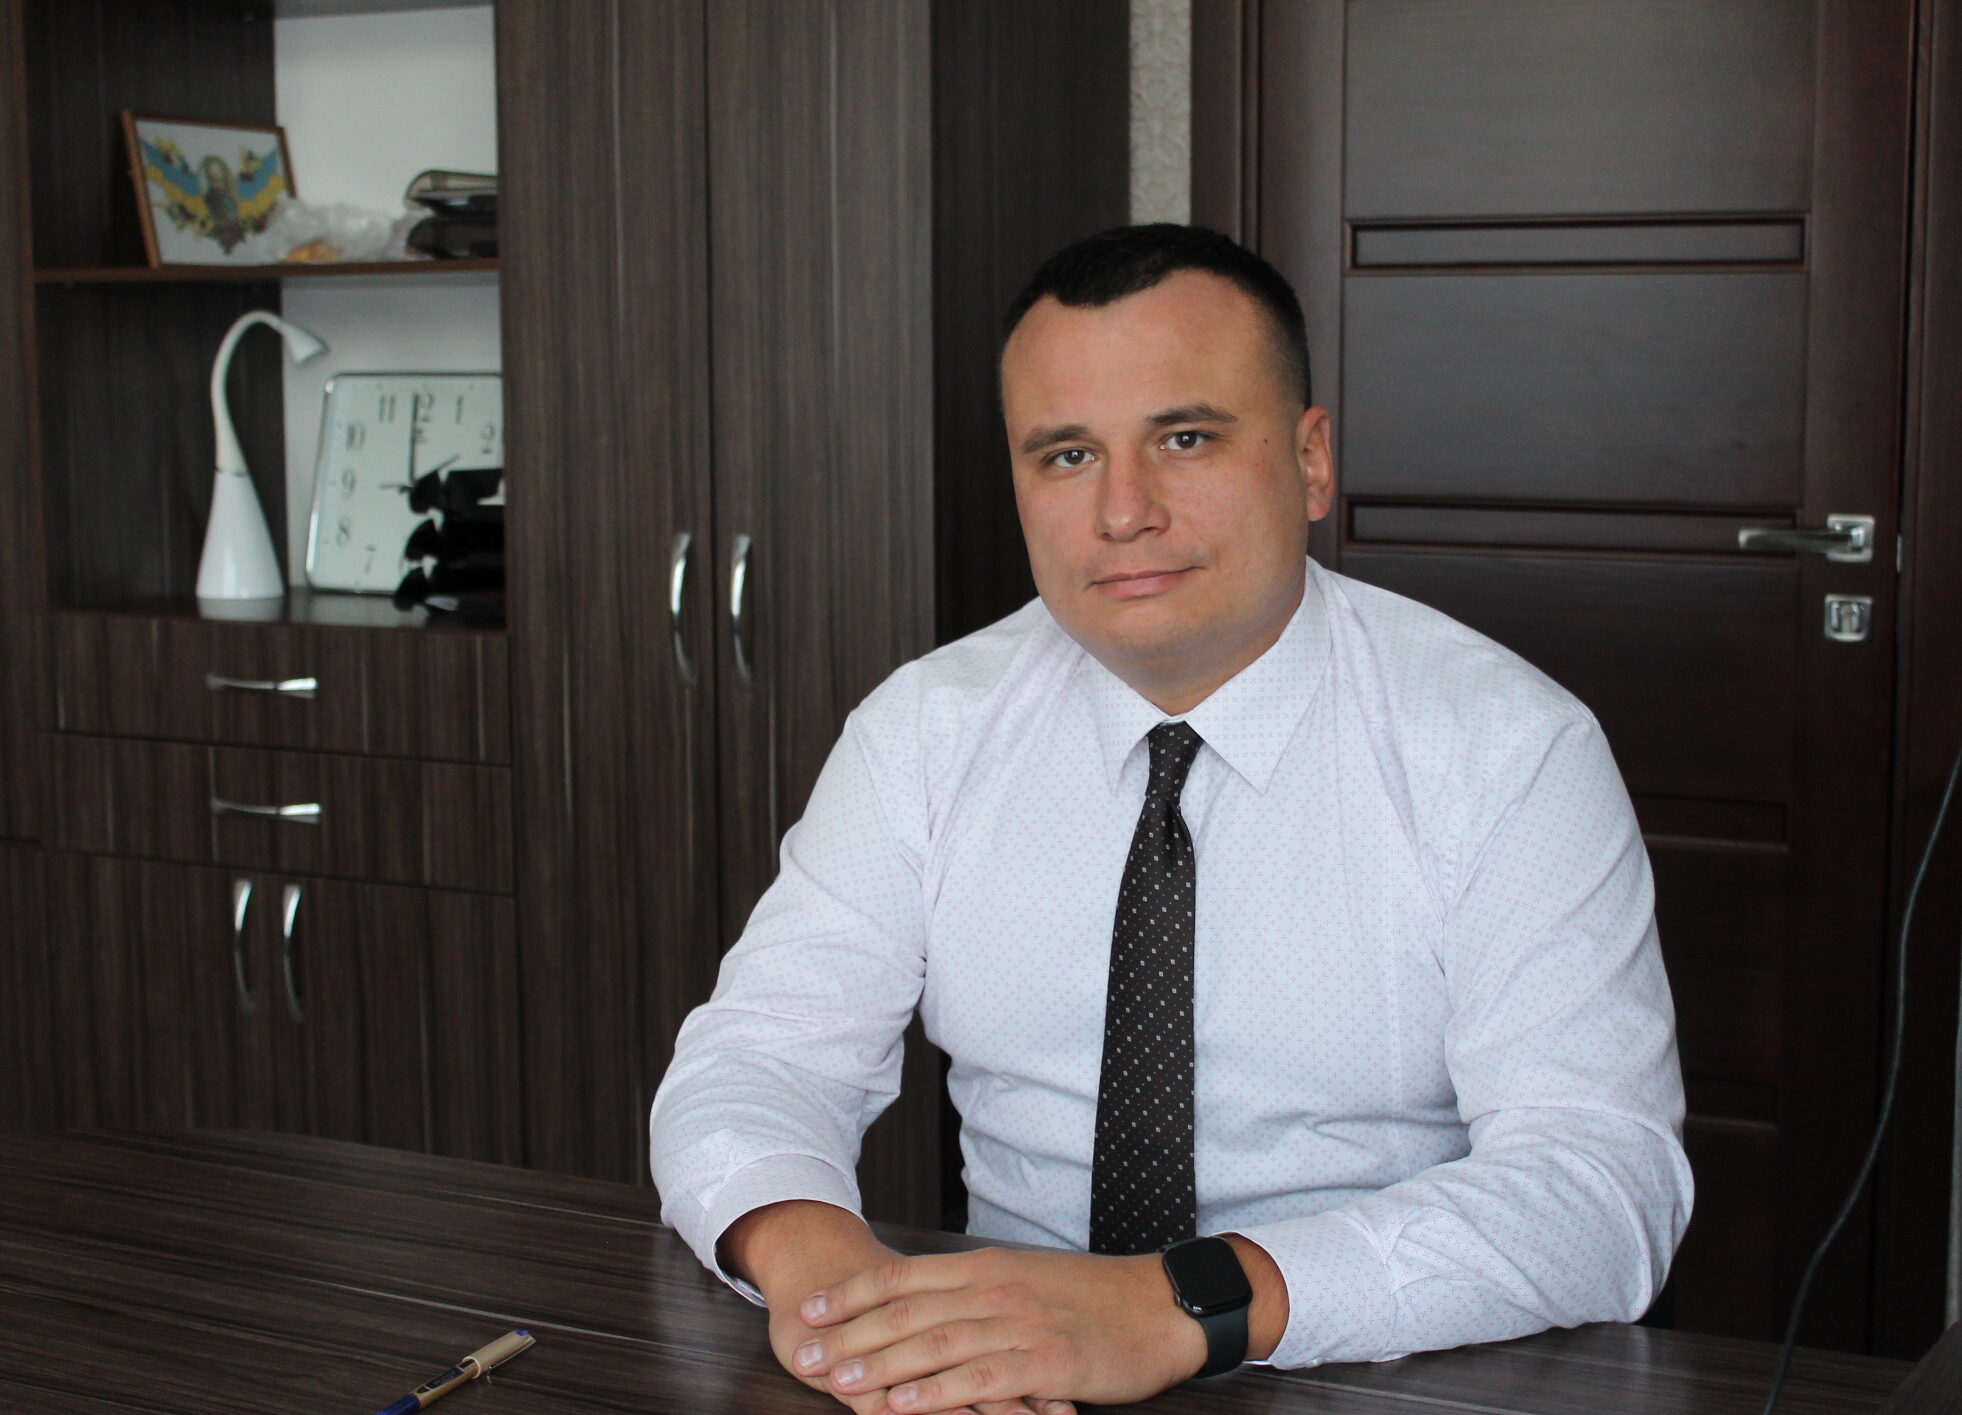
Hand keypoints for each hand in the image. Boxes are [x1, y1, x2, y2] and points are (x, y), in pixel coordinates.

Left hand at [790, 1246, 1208, 1412]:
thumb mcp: (1028, 1280)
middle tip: (802, 1354)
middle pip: (906, 1310)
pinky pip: (978, 1379)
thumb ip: (980, 1291)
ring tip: (836, 1380)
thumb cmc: (1094, 1299)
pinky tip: (898, 1405)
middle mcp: (996, 1289)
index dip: (852, 1293)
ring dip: (879, 1364)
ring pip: (934, 1344)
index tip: (810, 1310)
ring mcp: (1020, 1325)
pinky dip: (934, 1393)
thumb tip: (930, 1305)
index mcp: (988, 1266)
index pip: (903, 1276)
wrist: (1161, 1306)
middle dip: (849, 1334)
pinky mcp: (1046, 1363)